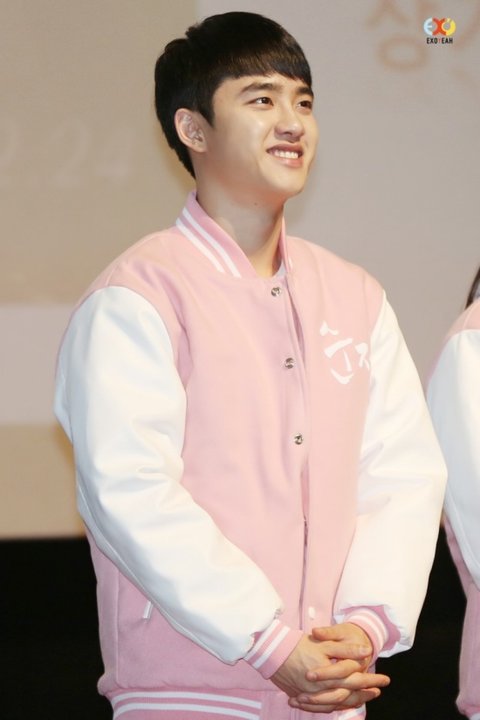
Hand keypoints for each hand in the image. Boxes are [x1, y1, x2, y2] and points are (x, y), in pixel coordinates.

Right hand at [271, 624, 389, 713]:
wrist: (272, 652)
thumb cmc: (298, 645)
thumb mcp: (323, 643)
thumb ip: (345, 649)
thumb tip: (366, 651)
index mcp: (328, 676)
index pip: (355, 680)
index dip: (371, 680)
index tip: (385, 680)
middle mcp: (322, 691)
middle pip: (349, 694)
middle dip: (366, 692)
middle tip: (379, 691)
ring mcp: (312, 697)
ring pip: (337, 703)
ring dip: (353, 701)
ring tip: (365, 698)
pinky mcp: (304, 698)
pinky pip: (323, 707)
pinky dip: (336, 706)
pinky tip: (343, 703)